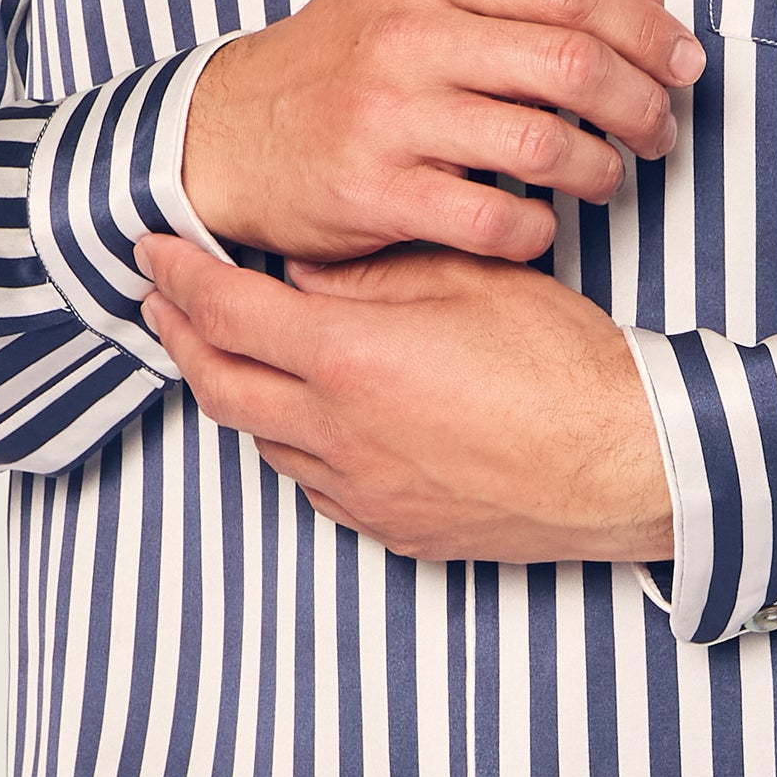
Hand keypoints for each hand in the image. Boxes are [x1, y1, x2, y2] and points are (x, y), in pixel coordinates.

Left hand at [135, 236, 674, 565]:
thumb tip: (307, 270)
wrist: (622, 460)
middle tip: (162, 300)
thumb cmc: (560, 361)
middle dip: (178, 338)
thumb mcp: (465, 278)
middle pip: (219, 386)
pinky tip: (308, 413)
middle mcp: (338, 434)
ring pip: (262, 440)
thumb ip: (372, 271)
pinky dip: (290, 440)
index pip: (229, 313)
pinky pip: (313, 483)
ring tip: (231, 348)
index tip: (154, 248)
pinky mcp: (392, 529)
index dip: (179, 277)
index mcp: (349, 360)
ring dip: (234, 389)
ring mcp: (362, 491)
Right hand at [179, 0, 701, 262]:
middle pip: (571, 62)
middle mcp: (407, 34)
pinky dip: (540, 227)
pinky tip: (542, 222)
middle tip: (659, 130)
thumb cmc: (343, 63)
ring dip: (602, 169)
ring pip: (544, 143)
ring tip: (609, 178)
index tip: (682, 61)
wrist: (227, 133)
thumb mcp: (423, 1)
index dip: (644, 28)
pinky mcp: (373, 192)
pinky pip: (495, 217)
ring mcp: (388, 115)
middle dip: (641, 103)